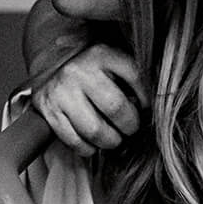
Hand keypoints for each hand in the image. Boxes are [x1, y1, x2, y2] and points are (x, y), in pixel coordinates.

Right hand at [19, 41, 145, 155]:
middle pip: (116, 108)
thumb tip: (154, 107)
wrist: (51, 67)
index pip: (136, 76)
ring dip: (111, 141)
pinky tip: (93, 142)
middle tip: (130, 128)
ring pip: (95, 130)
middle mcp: (79, 71)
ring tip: (114, 137)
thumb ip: (133, 79)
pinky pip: (75, 142)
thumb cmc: (93, 72)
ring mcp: (62, 91)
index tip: (145, 107)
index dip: (146, 98)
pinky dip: (89, 149)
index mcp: (101, 54)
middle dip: (129, 125)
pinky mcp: (48, 110)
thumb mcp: (114, 63)